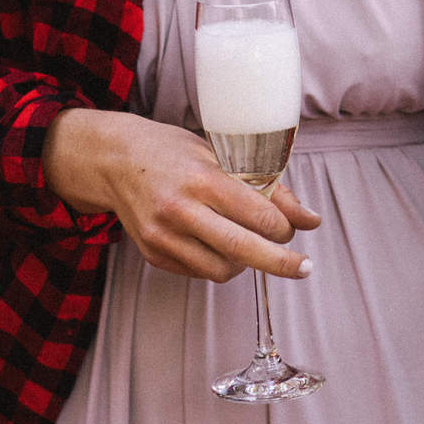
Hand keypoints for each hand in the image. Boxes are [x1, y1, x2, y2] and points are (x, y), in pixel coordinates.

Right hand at [43, 108, 320, 281]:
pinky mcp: (152, 254)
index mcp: (202, 179)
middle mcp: (180, 210)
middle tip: (304, 268)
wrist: (113, 159)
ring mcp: (162, 236)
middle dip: (281, 263)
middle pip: (243, 250)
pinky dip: (217, 263)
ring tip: (249, 243)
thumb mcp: (221, 155)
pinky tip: (218, 243)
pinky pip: (198, 272)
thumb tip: (310, 220)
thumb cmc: (174, 151)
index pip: (257, 215)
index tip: (293, 229)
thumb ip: (267, 187)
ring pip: (221, 270)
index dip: (284, 228)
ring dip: (246, 263)